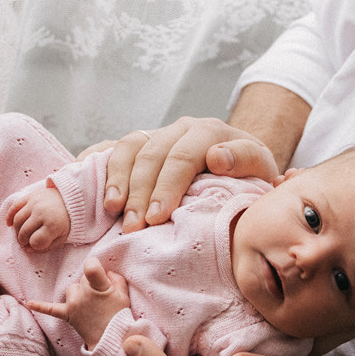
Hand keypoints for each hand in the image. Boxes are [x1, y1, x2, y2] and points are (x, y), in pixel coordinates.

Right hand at [6, 185, 70, 249]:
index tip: (38, 244)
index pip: (36, 241)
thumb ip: (46, 246)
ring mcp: (35, 203)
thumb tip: (27, 249)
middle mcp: (42, 213)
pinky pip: (14, 207)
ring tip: (21, 234)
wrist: (73, 198)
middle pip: (24, 232)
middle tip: (25, 242)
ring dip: (16, 231)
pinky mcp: (30, 196)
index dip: (35, 246)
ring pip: (17, 221)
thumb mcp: (62, 237)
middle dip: (23, 241)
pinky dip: (9, 216)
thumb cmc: (67, 221)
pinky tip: (9, 224)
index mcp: (53, 225)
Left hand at [29, 257, 129, 348]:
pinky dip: (40, 306)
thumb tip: (106, 272)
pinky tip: (28, 303)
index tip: (98, 270)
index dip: (94, 266)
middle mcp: (84, 294)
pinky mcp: (67, 315)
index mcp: (100, 287)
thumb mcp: (123, 294)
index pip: (90, 267)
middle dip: (91, 285)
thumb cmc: (119, 315)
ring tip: (90, 305)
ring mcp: (74, 305)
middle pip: (82, 279)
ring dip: (78, 293)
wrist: (111, 339)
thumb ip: (116, 278)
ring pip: (71, 289)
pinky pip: (51, 309)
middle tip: (101, 299)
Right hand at [101, 117, 278, 231]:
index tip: (157, 218)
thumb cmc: (249, 176)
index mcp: (210, 132)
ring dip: (118, 181)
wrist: (240, 163)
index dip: (167, 187)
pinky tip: (94, 188)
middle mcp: (181, 128)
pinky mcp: (142, 144)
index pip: (183, 156)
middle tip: (133, 226)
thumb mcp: (260, 169)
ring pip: (130, 148)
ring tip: (113, 211)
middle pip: (152, 155)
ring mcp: (159, 133)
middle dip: (140, 192)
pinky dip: (101, 165)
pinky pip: (115, 148)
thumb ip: (246, 160)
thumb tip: (217, 157)